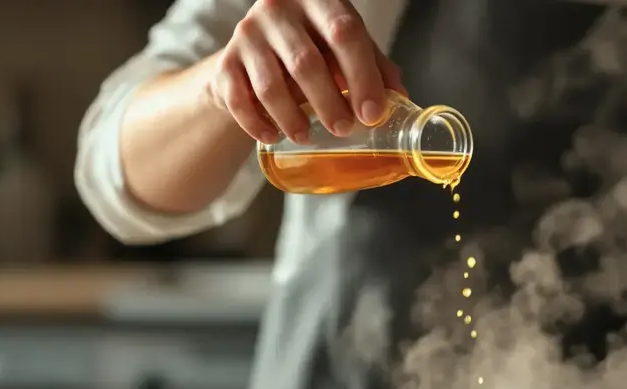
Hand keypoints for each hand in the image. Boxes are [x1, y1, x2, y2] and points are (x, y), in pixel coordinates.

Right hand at [206, 0, 404, 145]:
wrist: (258, 49)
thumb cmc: (313, 45)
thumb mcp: (345, 47)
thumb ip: (374, 66)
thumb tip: (401, 99)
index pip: (345, 33)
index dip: (362, 77)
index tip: (372, 114)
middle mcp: (279, 9)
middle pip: (306, 63)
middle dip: (329, 104)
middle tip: (344, 130)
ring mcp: (248, 34)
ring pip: (270, 85)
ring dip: (292, 119)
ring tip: (308, 137)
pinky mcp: (226, 61)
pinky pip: (238, 99)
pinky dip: (256, 123)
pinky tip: (273, 136)